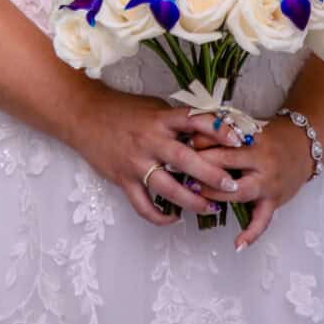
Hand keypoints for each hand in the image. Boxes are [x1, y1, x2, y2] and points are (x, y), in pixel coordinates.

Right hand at [70, 82, 251, 226]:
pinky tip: (173, 217)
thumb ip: (176, 120)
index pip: (194, 122)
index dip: (218, 130)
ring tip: (210, 208)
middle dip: (212, 175)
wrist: (85, 115)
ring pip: (168, 189)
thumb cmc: (122, 109)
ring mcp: (136, 162)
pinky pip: (143, 205)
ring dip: (192, 201)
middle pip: (186, 161)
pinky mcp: (123, 179)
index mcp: (161, 119)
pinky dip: (160, 215)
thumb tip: (206, 128)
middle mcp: (151, 141)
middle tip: (233, 185)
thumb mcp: (153, 106)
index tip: (238, 140)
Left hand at [185, 114, 314, 248]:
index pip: (222, 140)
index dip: (200, 143)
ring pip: (240, 191)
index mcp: (254, 139)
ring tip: (195, 196)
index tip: (182, 146)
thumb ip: (225, 135)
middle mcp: (262, 161)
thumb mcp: (249, 129)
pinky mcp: (275, 201)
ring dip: (215, 195)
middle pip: (227, 162)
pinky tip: (237, 245)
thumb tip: (191, 140)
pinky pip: (263, 220)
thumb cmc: (270, 137)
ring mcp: (269, 183)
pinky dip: (251, 234)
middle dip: (202, 167)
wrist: (303, 147)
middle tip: (180, 170)